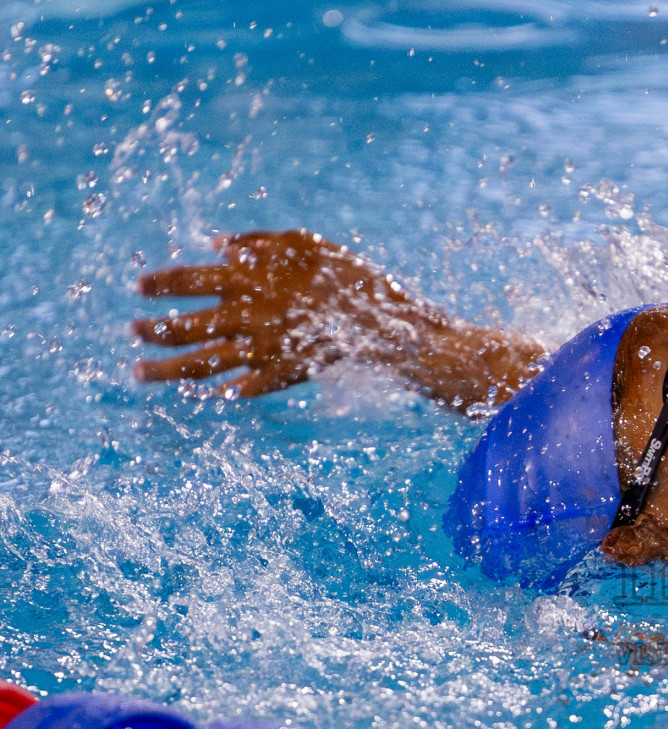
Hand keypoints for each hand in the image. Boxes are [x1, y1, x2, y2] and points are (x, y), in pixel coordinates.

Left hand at [133, 229, 425, 397]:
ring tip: (139, 372)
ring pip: (200, 364)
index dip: (161, 283)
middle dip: (153, 329)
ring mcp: (260, 351)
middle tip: (133, 331)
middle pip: (186, 327)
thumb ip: (258, 244)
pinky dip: (218, 392)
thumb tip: (219, 245)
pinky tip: (201, 394)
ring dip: (165, 369)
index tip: (139, 287)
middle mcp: (246, 317)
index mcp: (249, 281)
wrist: (383, 324)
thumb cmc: (347, 277)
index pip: (190, 280)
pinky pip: (239, 389)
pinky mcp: (278, 377)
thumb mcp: (305, 244)